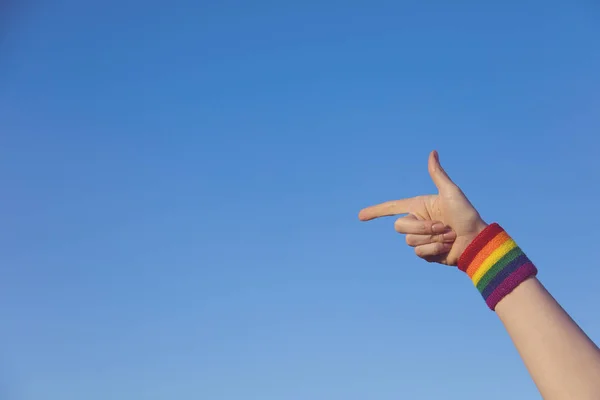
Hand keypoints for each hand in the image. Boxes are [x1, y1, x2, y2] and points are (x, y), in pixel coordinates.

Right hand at [358, 151, 487, 265]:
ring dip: (432, 239)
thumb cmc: (466, 215)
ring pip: (410, 241)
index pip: (392, 207)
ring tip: (449, 236)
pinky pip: (419, 252)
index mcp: (419, 207)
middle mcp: (417, 222)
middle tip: (443, 226)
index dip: (375, 211)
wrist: (476, 241)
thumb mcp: (451, 192)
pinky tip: (446, 248)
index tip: (360, 216)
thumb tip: (432, 152)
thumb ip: (438, 174)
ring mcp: (421, 239)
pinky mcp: (426, 254)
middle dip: (423, 227)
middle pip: (400, 226)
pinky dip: (434, 250)